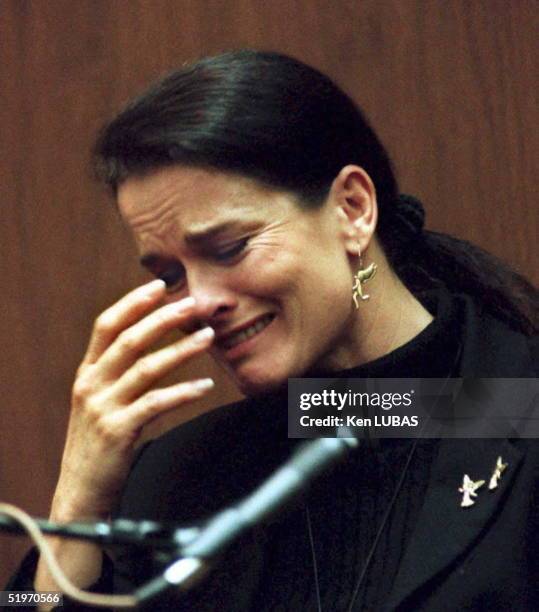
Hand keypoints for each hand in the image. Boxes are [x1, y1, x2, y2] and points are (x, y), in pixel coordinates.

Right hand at [51, 279, 213, 520]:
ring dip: (181, 349)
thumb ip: (118, 372)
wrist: (82, 490)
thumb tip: (151, 340)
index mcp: (87, 373)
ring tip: (208, 337)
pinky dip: (184, 392)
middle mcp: (92, 385)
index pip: (106, 326)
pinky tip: (206, 385)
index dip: (132, 303)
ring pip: (146, 368)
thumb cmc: (99, 441)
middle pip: (129, 340)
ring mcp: (103, 408)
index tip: (159, 286)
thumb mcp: (99, 400)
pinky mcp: (118, 431)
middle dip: (163, 318)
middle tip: (192, 305)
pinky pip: (156, 403)